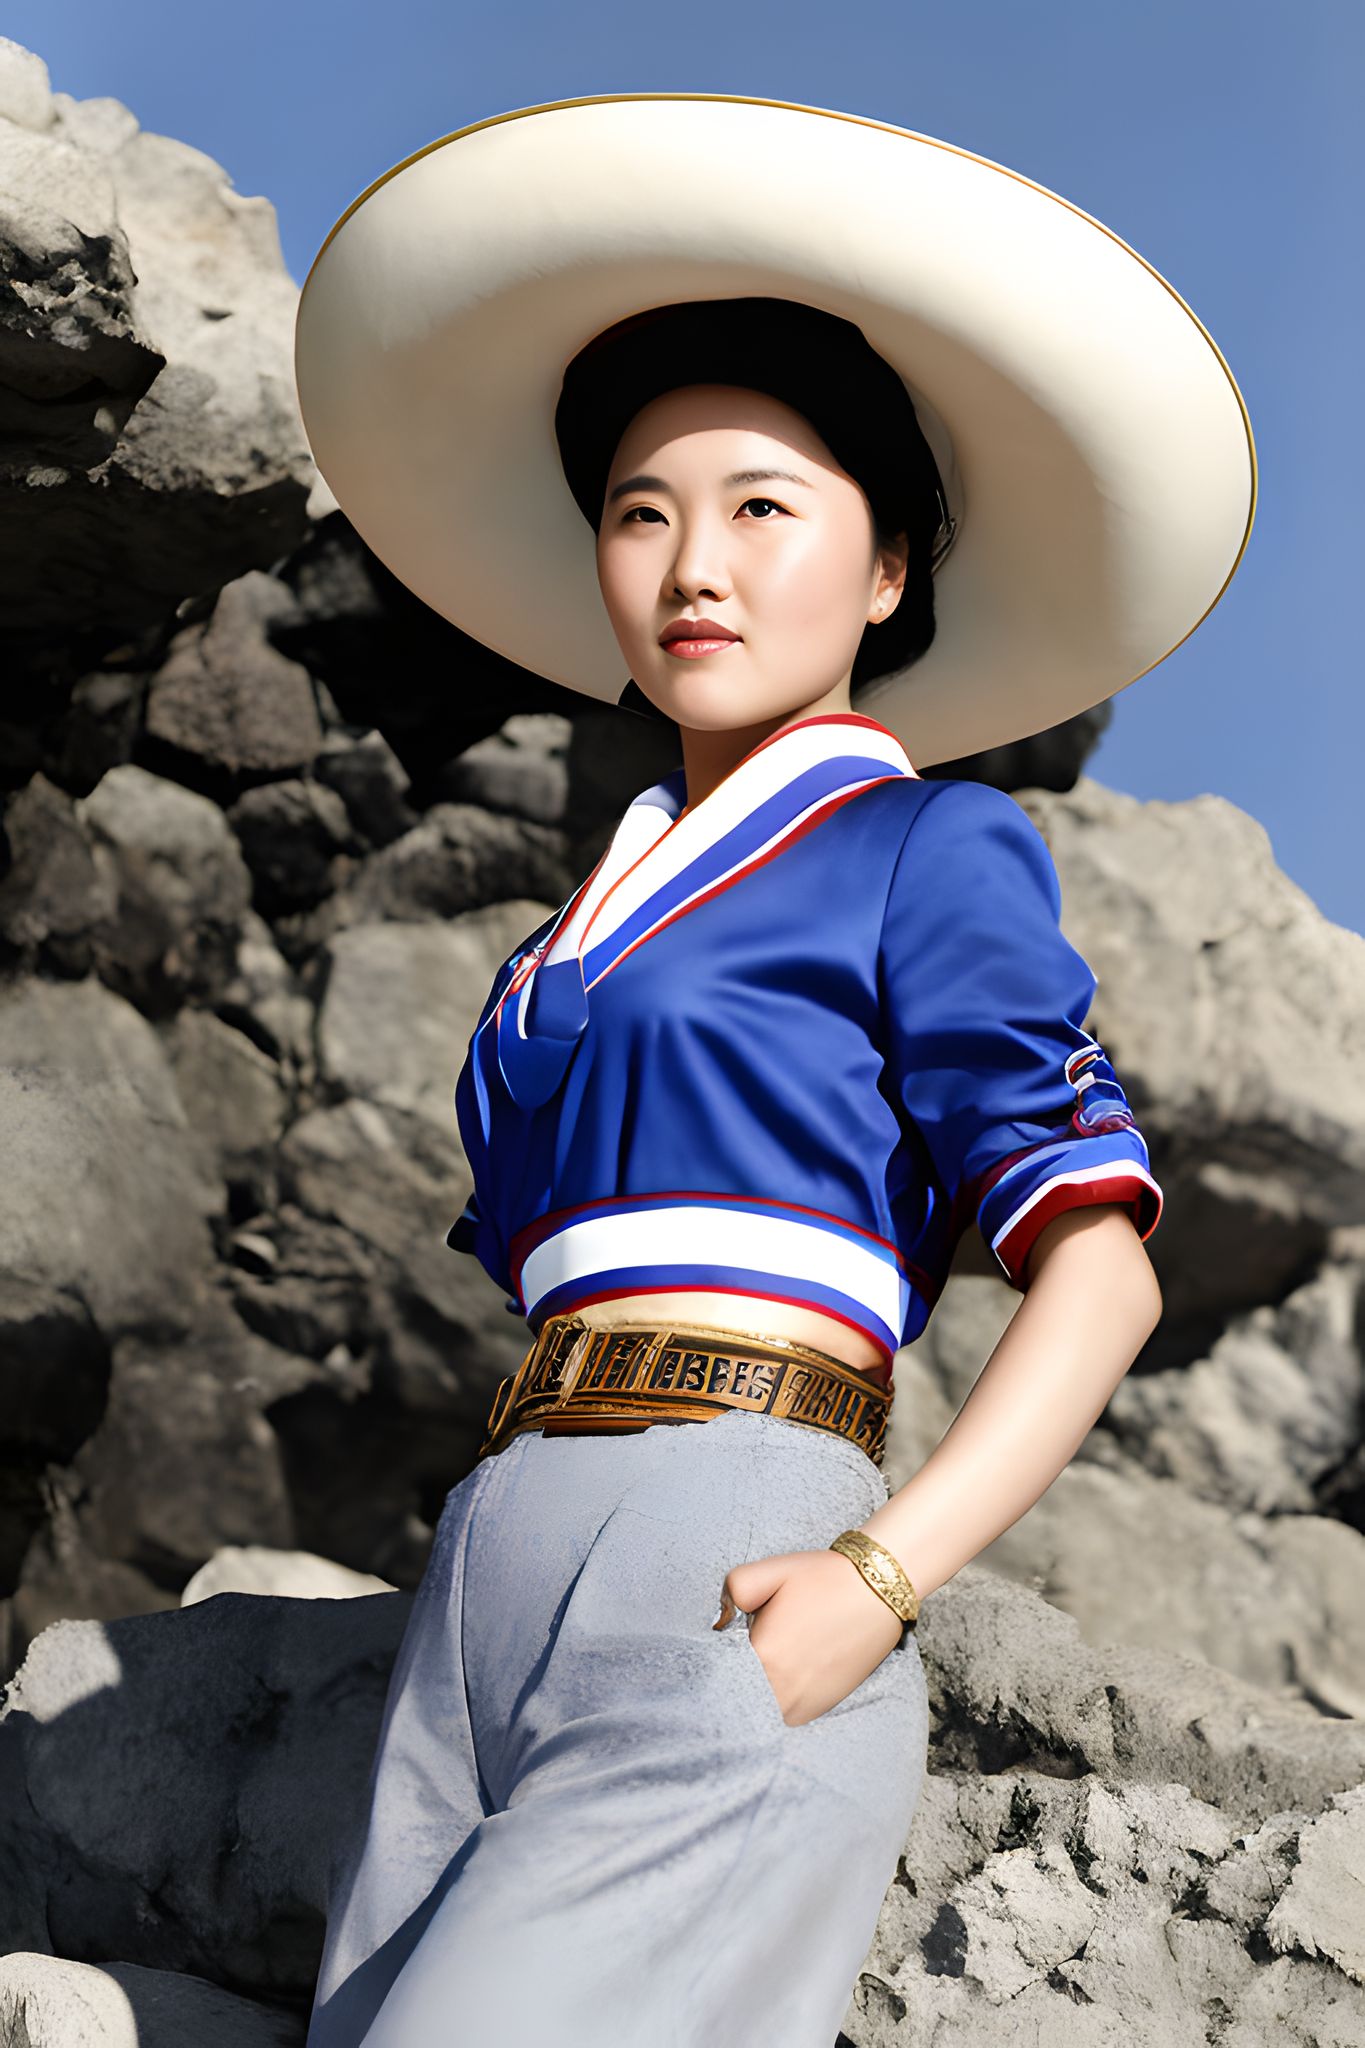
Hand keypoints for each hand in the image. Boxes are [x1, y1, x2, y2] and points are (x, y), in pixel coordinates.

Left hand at [714, 1544, 903, 1725]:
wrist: (877, 1591)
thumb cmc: (822, 1578)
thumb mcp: (768, 1570)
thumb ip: (731, 1591)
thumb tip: (720, 1623)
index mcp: (763, 1656)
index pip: (718, 1675)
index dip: (713, 1663)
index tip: (717, 1648)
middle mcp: (781, 1690)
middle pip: (737, 1697)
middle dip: (732, 1679)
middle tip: (742, 1653)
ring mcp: (801, 1705)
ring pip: (759, 1710)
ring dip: (754, 1693)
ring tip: (767, 1661)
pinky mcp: (818, 1709)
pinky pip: (781, 1714)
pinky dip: (775, 1699)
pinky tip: (784, 1673)